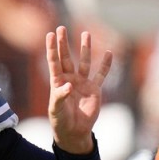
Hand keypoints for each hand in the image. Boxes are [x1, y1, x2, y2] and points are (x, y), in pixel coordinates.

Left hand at [45, 27, 112, 154]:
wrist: (74, 132)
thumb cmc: (61, 121)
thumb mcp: (56, 110)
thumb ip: (60, 97)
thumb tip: (68, 85)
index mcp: (57, 82)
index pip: (54, 62)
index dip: (52, 48)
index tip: (50, 34)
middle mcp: (69, 79)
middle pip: (66, 58)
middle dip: (64, 43)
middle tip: (61, 27)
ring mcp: (82, 83)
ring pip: (84, 62)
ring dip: (85, 48)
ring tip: (86, 33)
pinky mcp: (94, 89)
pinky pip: (101, 75)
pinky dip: (105, 65)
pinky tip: (109, 53)